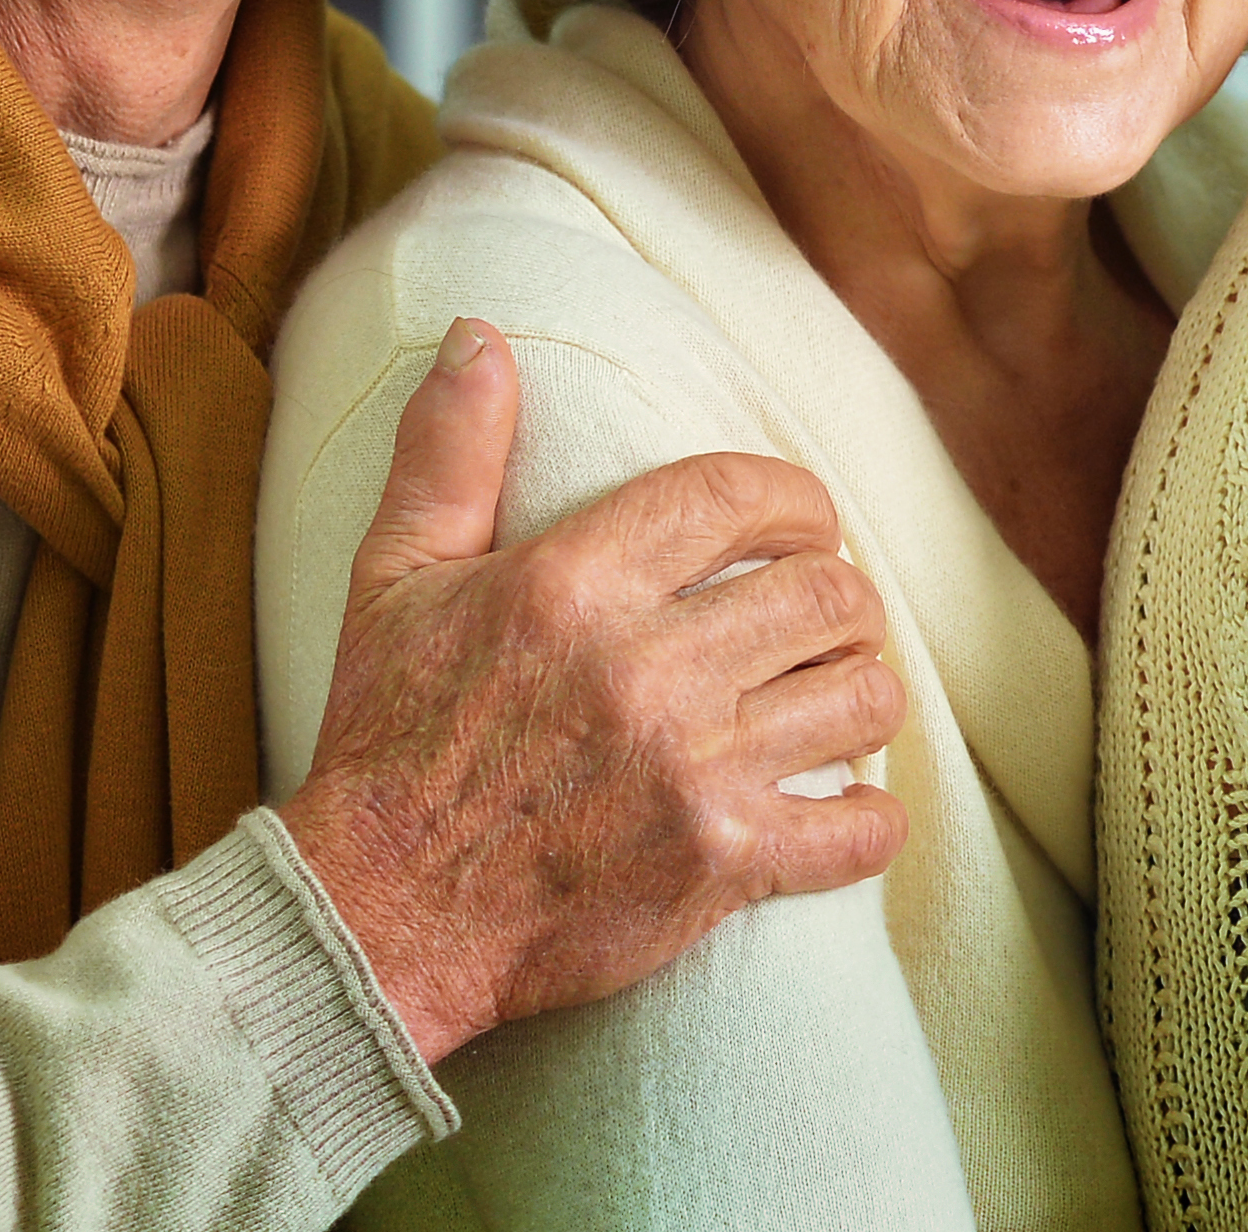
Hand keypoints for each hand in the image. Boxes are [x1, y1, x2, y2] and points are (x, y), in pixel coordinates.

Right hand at [279, 320, 908, 1063]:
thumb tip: (479, 333)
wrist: (375, 915)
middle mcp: (642, 670)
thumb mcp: (394, 579)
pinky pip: (857, 831)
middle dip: (843, 595)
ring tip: (835, 695)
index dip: (797, 501)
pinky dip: (873, 820)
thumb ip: (448, 451)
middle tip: (822, 615)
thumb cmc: (390, 740)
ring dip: (864, 693)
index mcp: (572, 585)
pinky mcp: (717, 865)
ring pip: (860, 698)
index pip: (740, 496)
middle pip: (827, 591)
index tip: (800, 525)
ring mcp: (688, 772)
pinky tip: (851, 806)